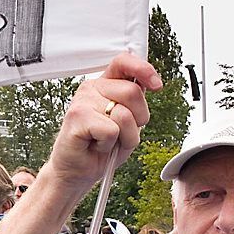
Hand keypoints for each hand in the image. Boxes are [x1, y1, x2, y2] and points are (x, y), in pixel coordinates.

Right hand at [43, 54, 159, 195]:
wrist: (77, 171)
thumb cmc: (100, 148)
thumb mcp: (127, 122)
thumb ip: (135, 101)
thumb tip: (151, 84)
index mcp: (104, 85)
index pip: (123, 62)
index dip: (144, 69)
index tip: (156, 85)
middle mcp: (91, 89)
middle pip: (133, 92)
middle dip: (138, 119)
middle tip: (122, 132)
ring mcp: (82, 102)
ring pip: (124, 114)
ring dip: (124, 136)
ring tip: (107, 141)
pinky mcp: (77, 118)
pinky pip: (111, 130)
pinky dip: (109, 145)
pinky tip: (96, 145)